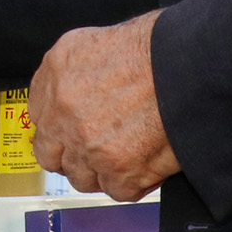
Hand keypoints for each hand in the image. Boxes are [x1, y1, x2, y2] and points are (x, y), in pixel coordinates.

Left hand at [30, 11, 176, 200]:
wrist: (192, 66)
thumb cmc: (158, 46)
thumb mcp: (95, 41)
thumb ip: (74, 71)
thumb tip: (73, 95)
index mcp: (57, 72)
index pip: (39, 115)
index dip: (58, 124)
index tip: (71, 128)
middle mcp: (64, 113)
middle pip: (51, 154)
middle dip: (71, 154)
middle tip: (96, 147)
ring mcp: (89, 147)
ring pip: (82, 177)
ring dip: (101, 171)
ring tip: (128, 154)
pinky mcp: (119, 172)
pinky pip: (116, 190)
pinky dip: (132, 181)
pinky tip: (146, 162)